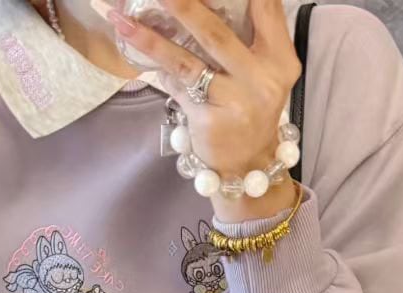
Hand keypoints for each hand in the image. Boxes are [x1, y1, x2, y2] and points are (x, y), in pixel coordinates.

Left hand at [106, 0, 301, 219]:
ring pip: (187, 62)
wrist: (248, 165)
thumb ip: (250, 33)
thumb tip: (200, 2)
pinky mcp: (209, 122)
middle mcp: (262, 80)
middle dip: (184, 6)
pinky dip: (156, 68)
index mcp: (280, 59)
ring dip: (151, 39)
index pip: (265, 8)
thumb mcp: (264, 70)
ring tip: (122, 20)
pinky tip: (134, 49)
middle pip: (216, 33)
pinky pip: (176, 88)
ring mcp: (235, 103)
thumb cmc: (251, 107)